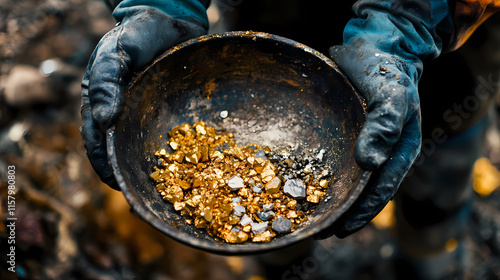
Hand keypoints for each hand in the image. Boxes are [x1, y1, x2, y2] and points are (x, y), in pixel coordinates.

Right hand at [81, 2, 207, 188]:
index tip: (118, 186)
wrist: (169, 20)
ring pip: (151, 152)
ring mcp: (150, 118)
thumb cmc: (136, 34)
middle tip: (145, 204)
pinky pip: (177, 139)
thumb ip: (108, 82)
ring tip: (173, 196)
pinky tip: (197, 170)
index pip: (98, 145)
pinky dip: (183, 156)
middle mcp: (126, 118)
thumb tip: (103, 120)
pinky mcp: (173, 115)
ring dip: (160, 175)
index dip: (105, 167)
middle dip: (134, 180)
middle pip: (125, 156)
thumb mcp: (116, 52)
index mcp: (103, 107)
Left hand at [315, 0, 450, 237]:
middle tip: (319, 231)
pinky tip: (304, 182)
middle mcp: (382, 151)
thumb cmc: (385, 68)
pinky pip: (336, 159)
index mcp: (400, 148)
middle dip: (344, 212)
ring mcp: (364, 143)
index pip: (381, 189)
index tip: (341, 230)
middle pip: (363, 191)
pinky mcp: (348, 133)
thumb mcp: (392, 91)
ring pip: (349, 178)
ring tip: (310, 215)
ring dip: (332, 198)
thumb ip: (385, 124)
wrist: (375, 46)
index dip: (362, 212)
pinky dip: (324, 174)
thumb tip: (370, 163)